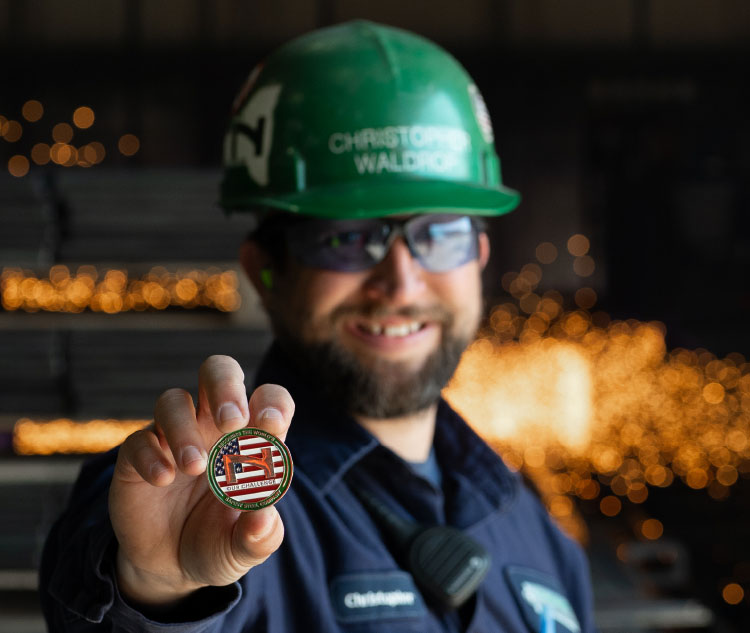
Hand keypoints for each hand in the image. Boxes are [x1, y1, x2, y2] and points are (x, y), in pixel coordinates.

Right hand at [109, 355, 293, 608]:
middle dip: (226, 387)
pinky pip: (139, 440)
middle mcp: (211, 426)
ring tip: (194, 467)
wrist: (170, 568)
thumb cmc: (218, 542)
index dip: (272, 404)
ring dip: (185, 429)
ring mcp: (173, 436)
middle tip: (231, 421)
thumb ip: (260, 536)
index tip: (271, 428)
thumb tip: (264, 518)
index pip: (268, 398)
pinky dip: (151, 455)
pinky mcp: (137, 456)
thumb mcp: (244, 550)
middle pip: (218, 371)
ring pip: (173, 401)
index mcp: (250, 437)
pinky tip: (163, 479)